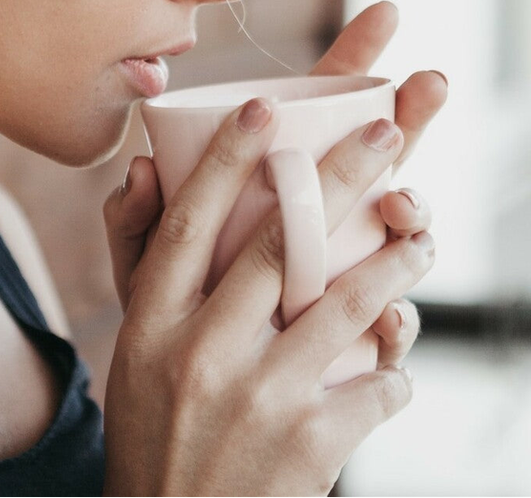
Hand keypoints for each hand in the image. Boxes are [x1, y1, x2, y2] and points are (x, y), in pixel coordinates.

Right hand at [101, 95, 435, 496]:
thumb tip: (144, 168)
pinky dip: (393, 367)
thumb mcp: (133, 346)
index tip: (263, 107)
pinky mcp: (310, 447)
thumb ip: (137, 256)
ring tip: (422, 235)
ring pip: (344, 306)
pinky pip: (375, 386)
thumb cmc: (155, 423)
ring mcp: (259, 400)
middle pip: (277, 246)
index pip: (190, 222)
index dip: (226, 160)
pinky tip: (393, 360)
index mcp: (151, 322)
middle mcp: (200, 352)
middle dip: (338, 179)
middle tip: (385, 133)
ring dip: (395, 264)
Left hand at [105, 0, 446, 314]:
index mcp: (271, 185)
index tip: (387, 13)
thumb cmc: (165, 318)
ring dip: (411, 208)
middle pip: (373, 157)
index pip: (316, 111)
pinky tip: (392, 318)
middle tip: (431, 82)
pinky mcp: (353, 337)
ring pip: (397, 230)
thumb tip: (137, 170)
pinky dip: (397, 320)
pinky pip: (388, 323)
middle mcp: (317, 218)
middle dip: (408, 116)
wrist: (183, 410)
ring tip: (401, 205)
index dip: (353, 60)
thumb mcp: (139, 267)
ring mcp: (343, 271)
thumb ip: (132, 220)